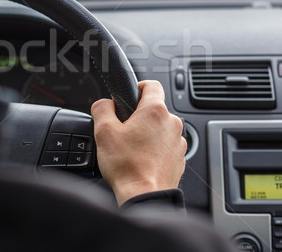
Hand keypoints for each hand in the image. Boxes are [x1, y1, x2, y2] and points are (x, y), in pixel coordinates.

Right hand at [91, 80, 186, 205]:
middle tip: (123, 128)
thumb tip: (103, 104)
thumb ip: (102, 109)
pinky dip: (155, 149)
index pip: (152, 84)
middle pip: (155, 109)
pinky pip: (166, 146)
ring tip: (131, 148)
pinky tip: (141, 159)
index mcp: (155, 111)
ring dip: (148, 133)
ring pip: (161, 129)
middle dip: (139, 116)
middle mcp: (172, 123)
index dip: (138, 86)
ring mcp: (178, 142)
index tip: (130, 95)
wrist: (145, 197)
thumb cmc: (128, 167)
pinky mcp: (180, 158)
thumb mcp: (104, 132)